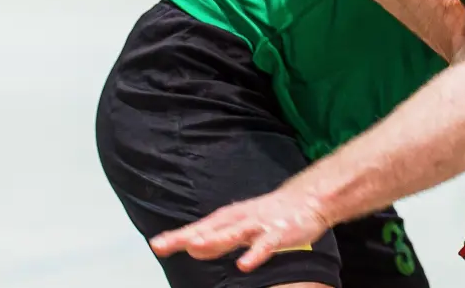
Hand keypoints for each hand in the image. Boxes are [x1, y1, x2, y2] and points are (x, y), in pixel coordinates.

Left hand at [148, 183, 331, 272]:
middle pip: (210, 229)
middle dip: (188, 237)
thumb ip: (216, 239)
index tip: (156, 244)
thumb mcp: (239, 225)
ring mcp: (260, 226)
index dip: (178, 236)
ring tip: (195, 247)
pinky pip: (266, 246)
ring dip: (215, 240)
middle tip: (163, 245)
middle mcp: (240, 219)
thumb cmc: (268, 215)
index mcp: (230, 218)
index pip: (200, 227)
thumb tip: (191, 247)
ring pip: (235, 234)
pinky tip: (244, 265)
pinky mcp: (279, 234)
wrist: (307, 200)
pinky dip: (255, 254)